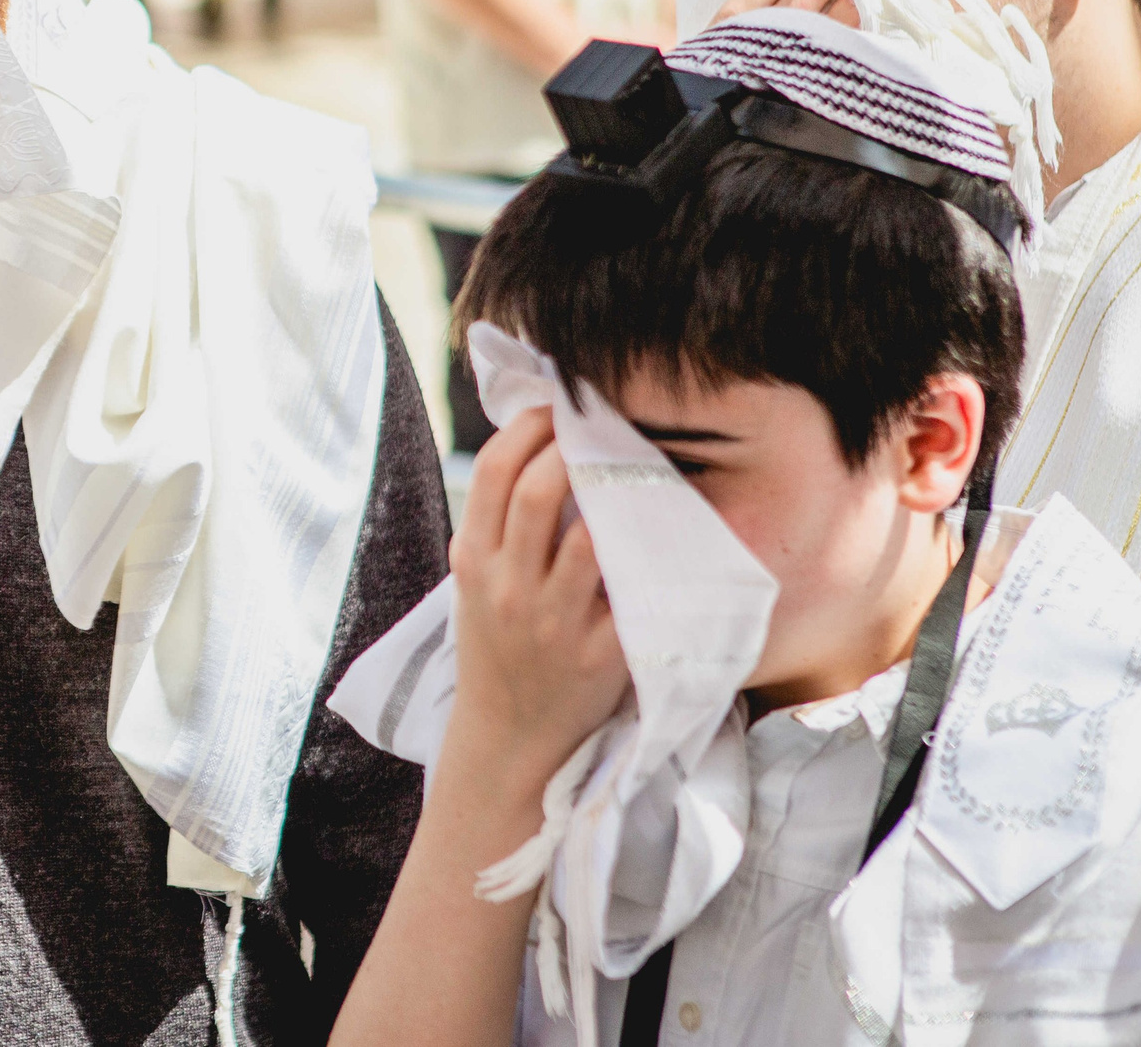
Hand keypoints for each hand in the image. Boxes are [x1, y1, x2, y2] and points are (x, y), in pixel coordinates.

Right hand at [444, 408, 629, 792]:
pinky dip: (648, 556)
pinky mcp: (599, 654)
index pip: (491, 472)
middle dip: (571, 446)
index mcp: (473, 560)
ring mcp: (554, 621)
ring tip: (639, 469)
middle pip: (536, 491)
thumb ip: (499, 527)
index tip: (555, 408)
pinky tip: (667, 529)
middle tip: (600, 427)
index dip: (526, 428)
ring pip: (587, 536)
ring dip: (617, 496)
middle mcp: (508, 586)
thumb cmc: (499, 645)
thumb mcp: (477, 583)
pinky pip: (629, 591)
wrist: (508, 733)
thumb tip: (541, 447)